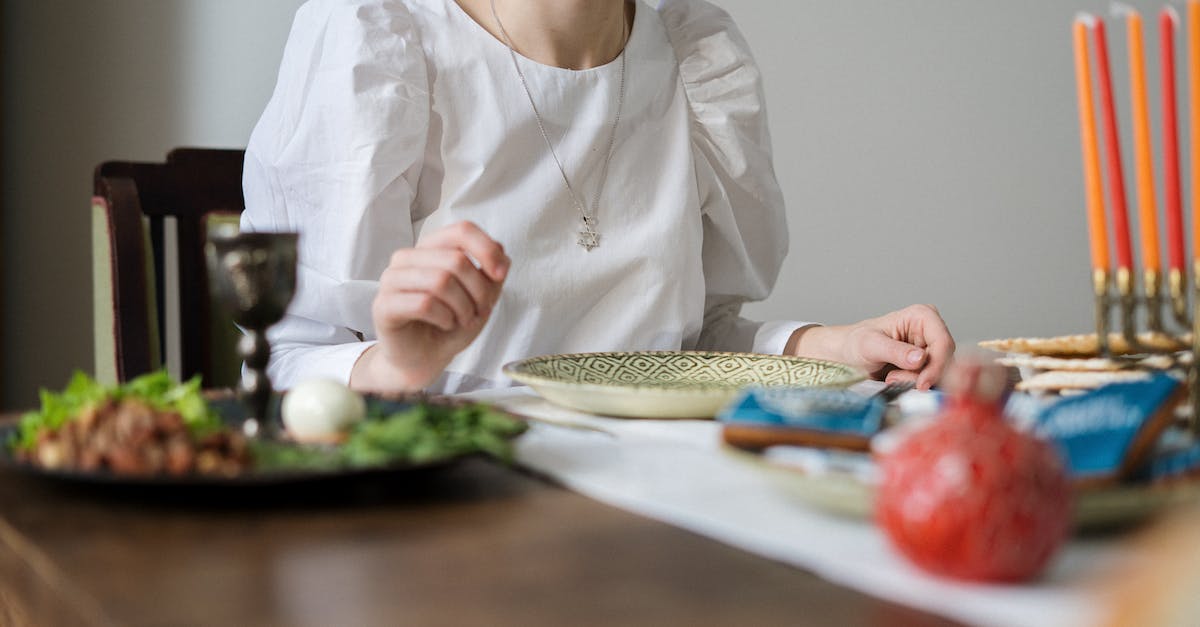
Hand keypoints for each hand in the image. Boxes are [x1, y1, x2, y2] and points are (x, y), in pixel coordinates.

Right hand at [350, 221, 509, 392]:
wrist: (423, 358)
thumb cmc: (449, 324)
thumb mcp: (480, 297)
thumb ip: (491, 273)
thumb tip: (501, 254)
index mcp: (430, 248)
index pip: (461, 230)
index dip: (487, 250)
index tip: (501, 275)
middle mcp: (407, 257)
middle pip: (456, 259)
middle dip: (479, 290)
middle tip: (480, 311)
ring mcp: (391, 279)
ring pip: (440, 280)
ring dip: (463, 306)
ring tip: (463, 320)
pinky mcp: (383, 305)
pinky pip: (424, 303)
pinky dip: (445, 317)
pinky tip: (446, 324)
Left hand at [786, 304, 954, 389]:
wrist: (847, 355)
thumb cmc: (856, 343)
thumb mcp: (870, 345)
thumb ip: (895, 351)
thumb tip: (920, 358)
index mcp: (923, 316)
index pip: (944, 343)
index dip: (937, 365)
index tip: (922, 384)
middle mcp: (932, 331)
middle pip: (945, 361)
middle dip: (922, 376)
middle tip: (893, 379)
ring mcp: (931, 350)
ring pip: (939, 374)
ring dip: (915, 382)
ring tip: (890, 377)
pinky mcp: (928, 366)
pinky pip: (932, 381)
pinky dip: (914, 386)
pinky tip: (896, 381)